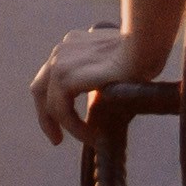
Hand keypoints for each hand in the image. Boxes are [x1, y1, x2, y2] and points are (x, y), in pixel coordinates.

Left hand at [30, 20, 150, 146]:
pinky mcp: (64, 77)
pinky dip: (75, 128)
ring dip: (68, 127)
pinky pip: (62, 111)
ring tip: (88, 140)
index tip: (63, 122)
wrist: (146, 47)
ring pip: (51, 105)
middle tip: (57, 139)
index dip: (53, 101)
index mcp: (72, 45)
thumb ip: (100, 77)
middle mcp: (61, 51)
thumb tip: (101, 98)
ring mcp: (59, 62)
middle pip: (39, 89)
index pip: (51, 76)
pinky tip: (91, 137)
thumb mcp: (116, 67)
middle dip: (46, 117)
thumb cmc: (143, 56)